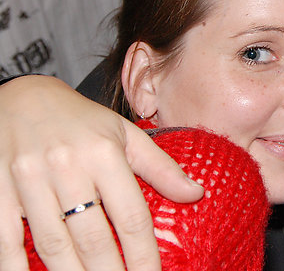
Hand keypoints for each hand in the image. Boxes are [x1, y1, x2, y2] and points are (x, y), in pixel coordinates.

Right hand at [0, 75, 203, 270]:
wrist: (22, 97)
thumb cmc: (81, 121)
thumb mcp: (125, 135)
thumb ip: (161, 167)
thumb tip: (196, 194)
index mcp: (103, 153)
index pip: (131, 216)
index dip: (143, 254)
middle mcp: (66, 167)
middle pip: (93, 236)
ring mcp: (28, 180)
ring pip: (54, 243)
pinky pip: (7, 240)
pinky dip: (16, 266)